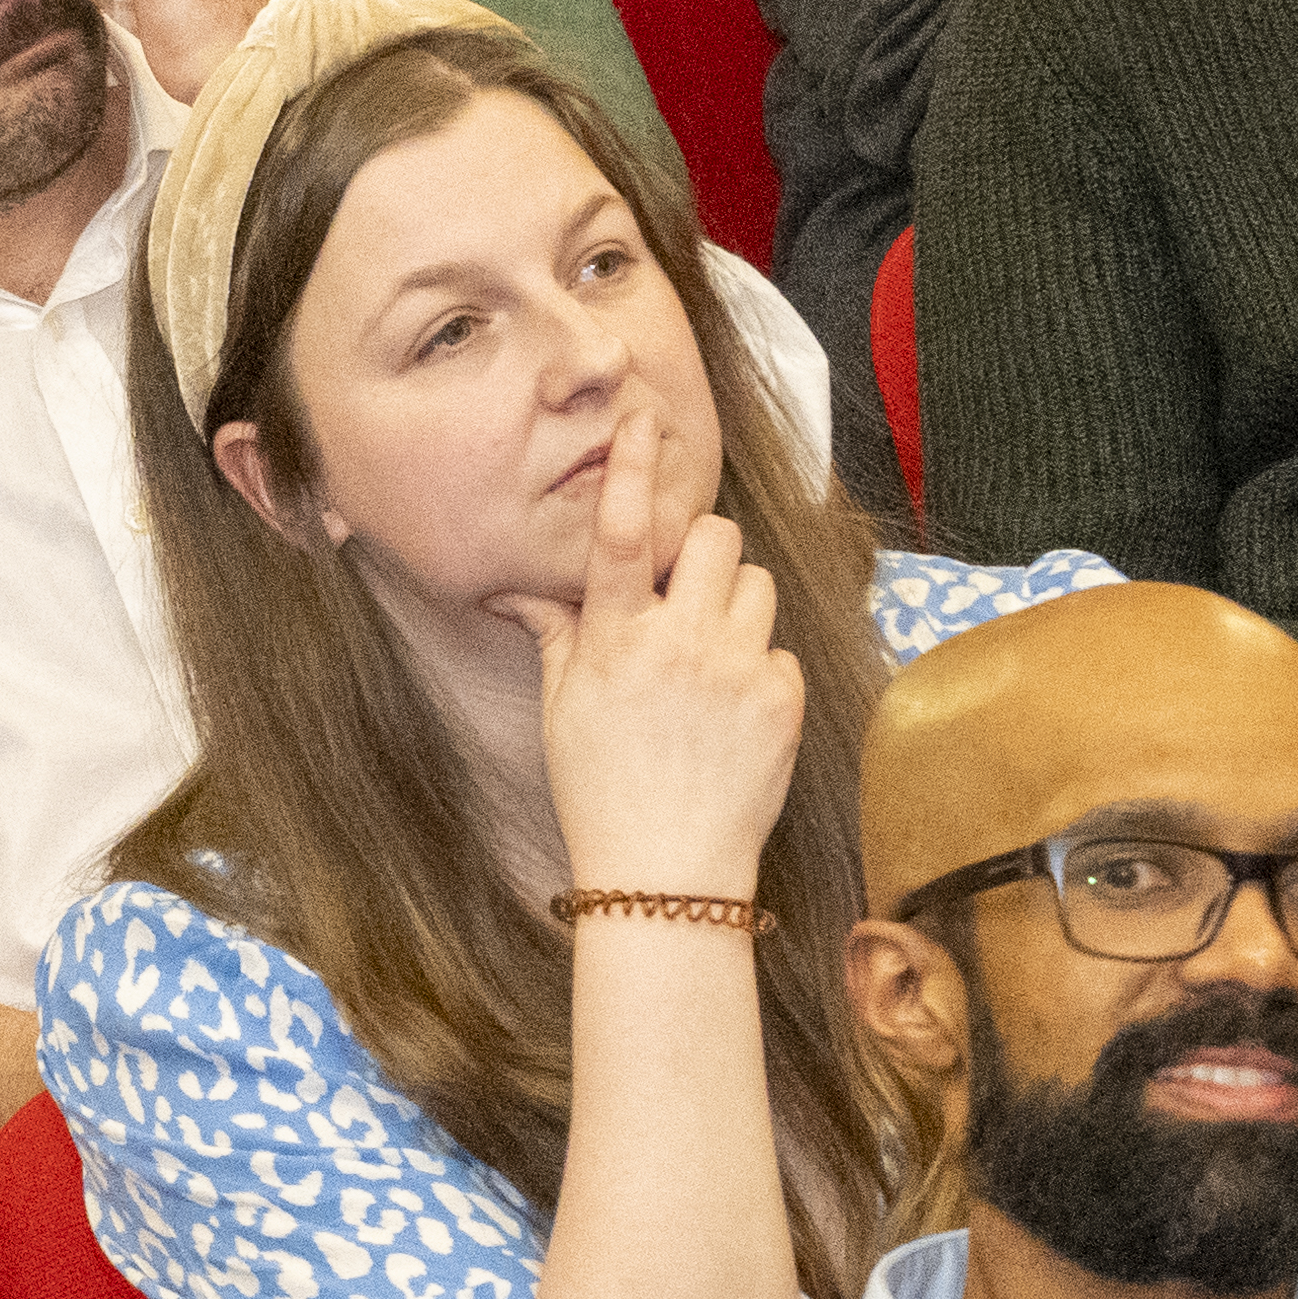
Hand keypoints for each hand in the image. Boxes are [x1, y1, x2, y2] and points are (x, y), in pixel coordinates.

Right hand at [505, 396, 800, 901]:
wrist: (666, 877)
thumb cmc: (601, 793)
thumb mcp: (561, 711)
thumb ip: (556, 635)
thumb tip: (513, 591)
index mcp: (615, 642)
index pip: (624, 534)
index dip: (634, 471)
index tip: (644, 422)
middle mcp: (680, 645)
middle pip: (716, 539)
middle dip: (703, 552)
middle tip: (685, 594)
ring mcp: (738, 671)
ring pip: (755, 585)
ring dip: (734, 606)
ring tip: (708, 658)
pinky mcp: (783, 700)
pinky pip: (779, 648)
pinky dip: (757, 668)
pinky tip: (730, 713)